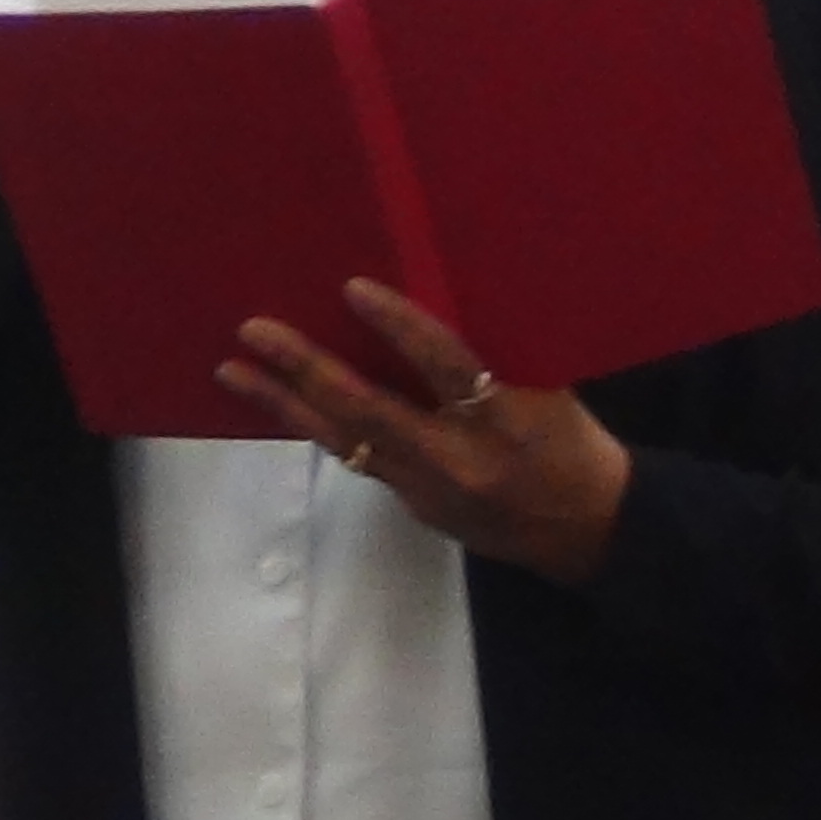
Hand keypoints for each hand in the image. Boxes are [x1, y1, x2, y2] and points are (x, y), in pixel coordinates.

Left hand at [217, 279, 633, 584]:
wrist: (587, 530)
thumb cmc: (571, 441)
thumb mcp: (547, 387)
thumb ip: (490, 355)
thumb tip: (428, 294)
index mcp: (506, 419)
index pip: (446, 366)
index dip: (399, 327)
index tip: (352, 289)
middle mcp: (458, 459)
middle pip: (370, 410)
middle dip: (306, 369)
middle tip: (254, 332)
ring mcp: (429, 490)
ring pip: (346, 441)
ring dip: (286, 405)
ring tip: (234, 372)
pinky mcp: (414, 507)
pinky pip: (360, 460)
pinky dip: (321, 430)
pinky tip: (284, 406)